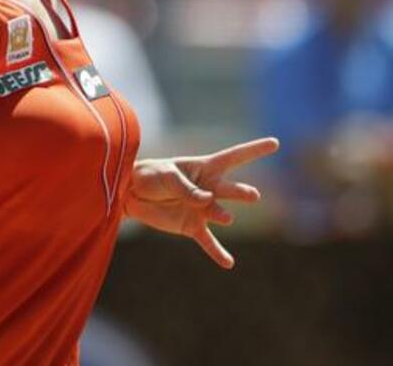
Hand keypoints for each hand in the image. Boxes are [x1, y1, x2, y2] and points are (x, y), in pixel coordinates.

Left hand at [125, 137, 278, 268]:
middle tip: (253, 195)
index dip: (254, 150)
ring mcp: (203, 209)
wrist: (131, 195)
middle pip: (230, 189)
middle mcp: (209, 189)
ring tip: (225, 218)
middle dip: (241, 192)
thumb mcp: (167, 176)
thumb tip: (206, 200)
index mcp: (204, 168)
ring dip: (222, 215)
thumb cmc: (151, 176)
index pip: (234, 157)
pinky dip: (217, 252)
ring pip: (219, 213)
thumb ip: (186, 188)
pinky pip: (208, 241)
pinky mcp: (193, 227)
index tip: (275, 143)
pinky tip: (228, 263)